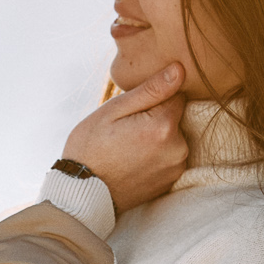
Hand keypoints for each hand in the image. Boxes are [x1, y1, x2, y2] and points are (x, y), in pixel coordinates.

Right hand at [60, 64, 188, 213]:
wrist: (82, 193)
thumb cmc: (91, 147)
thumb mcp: (113, 110)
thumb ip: (151, 89)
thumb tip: (180, 69)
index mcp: (163, 126)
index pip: (176, 94)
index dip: (154, 97)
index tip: (133, 109)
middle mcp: (178, 148)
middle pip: (176, 117)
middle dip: (156, 117)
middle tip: (126, 130)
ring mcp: (177, 167)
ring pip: (174, 136)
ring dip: (158, 136)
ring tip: (129, 146)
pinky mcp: (172, 180)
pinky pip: (171, 155)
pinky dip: (158, 154)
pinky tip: (135, 159)